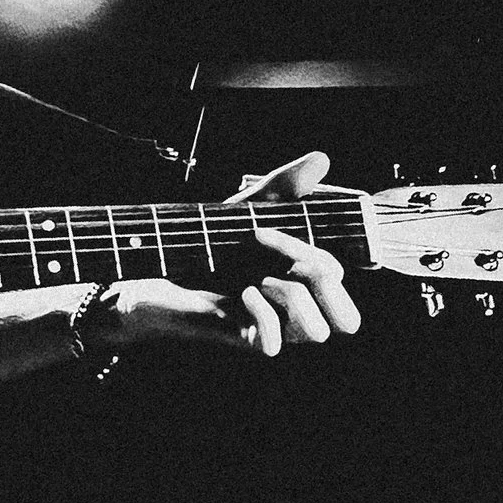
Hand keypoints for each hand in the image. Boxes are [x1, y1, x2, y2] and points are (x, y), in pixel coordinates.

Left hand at [104, 151, 362, 356]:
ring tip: (257, 280)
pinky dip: (262, 315)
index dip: (314, 251)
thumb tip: (322, 158)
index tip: (263, 230)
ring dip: (292, 299)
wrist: (153, 268)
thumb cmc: (205, 243)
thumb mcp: (247, 208)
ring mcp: (272, 326)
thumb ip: (284, 186)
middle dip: (325, 284)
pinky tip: (240, 295)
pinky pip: (275, 344)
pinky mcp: (244, 339)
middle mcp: (294, 308)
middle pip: (348, 319)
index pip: (339, 276)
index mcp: (302, 280)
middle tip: (286, 264)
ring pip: (316, 333)